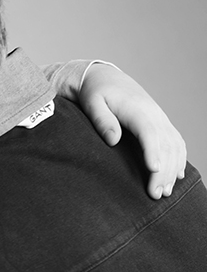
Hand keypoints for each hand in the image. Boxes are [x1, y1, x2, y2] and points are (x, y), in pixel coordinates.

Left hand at [80, 64, 185, 198]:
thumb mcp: (92, 103)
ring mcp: (160, 119)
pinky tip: (176, 176)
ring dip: (172, 169)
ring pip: (174, 146)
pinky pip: (176, 142)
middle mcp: (154, 114)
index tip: (153, 170)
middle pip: (165, 144)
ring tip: (164, 192)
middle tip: (155, 194)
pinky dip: (179, 159)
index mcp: (137, 109)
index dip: (153, 151)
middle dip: (163, 171)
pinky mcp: (160, 123)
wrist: (106, 78)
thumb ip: (102, 120)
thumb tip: (113, 140)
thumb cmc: (96, 92)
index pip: (149, 133)